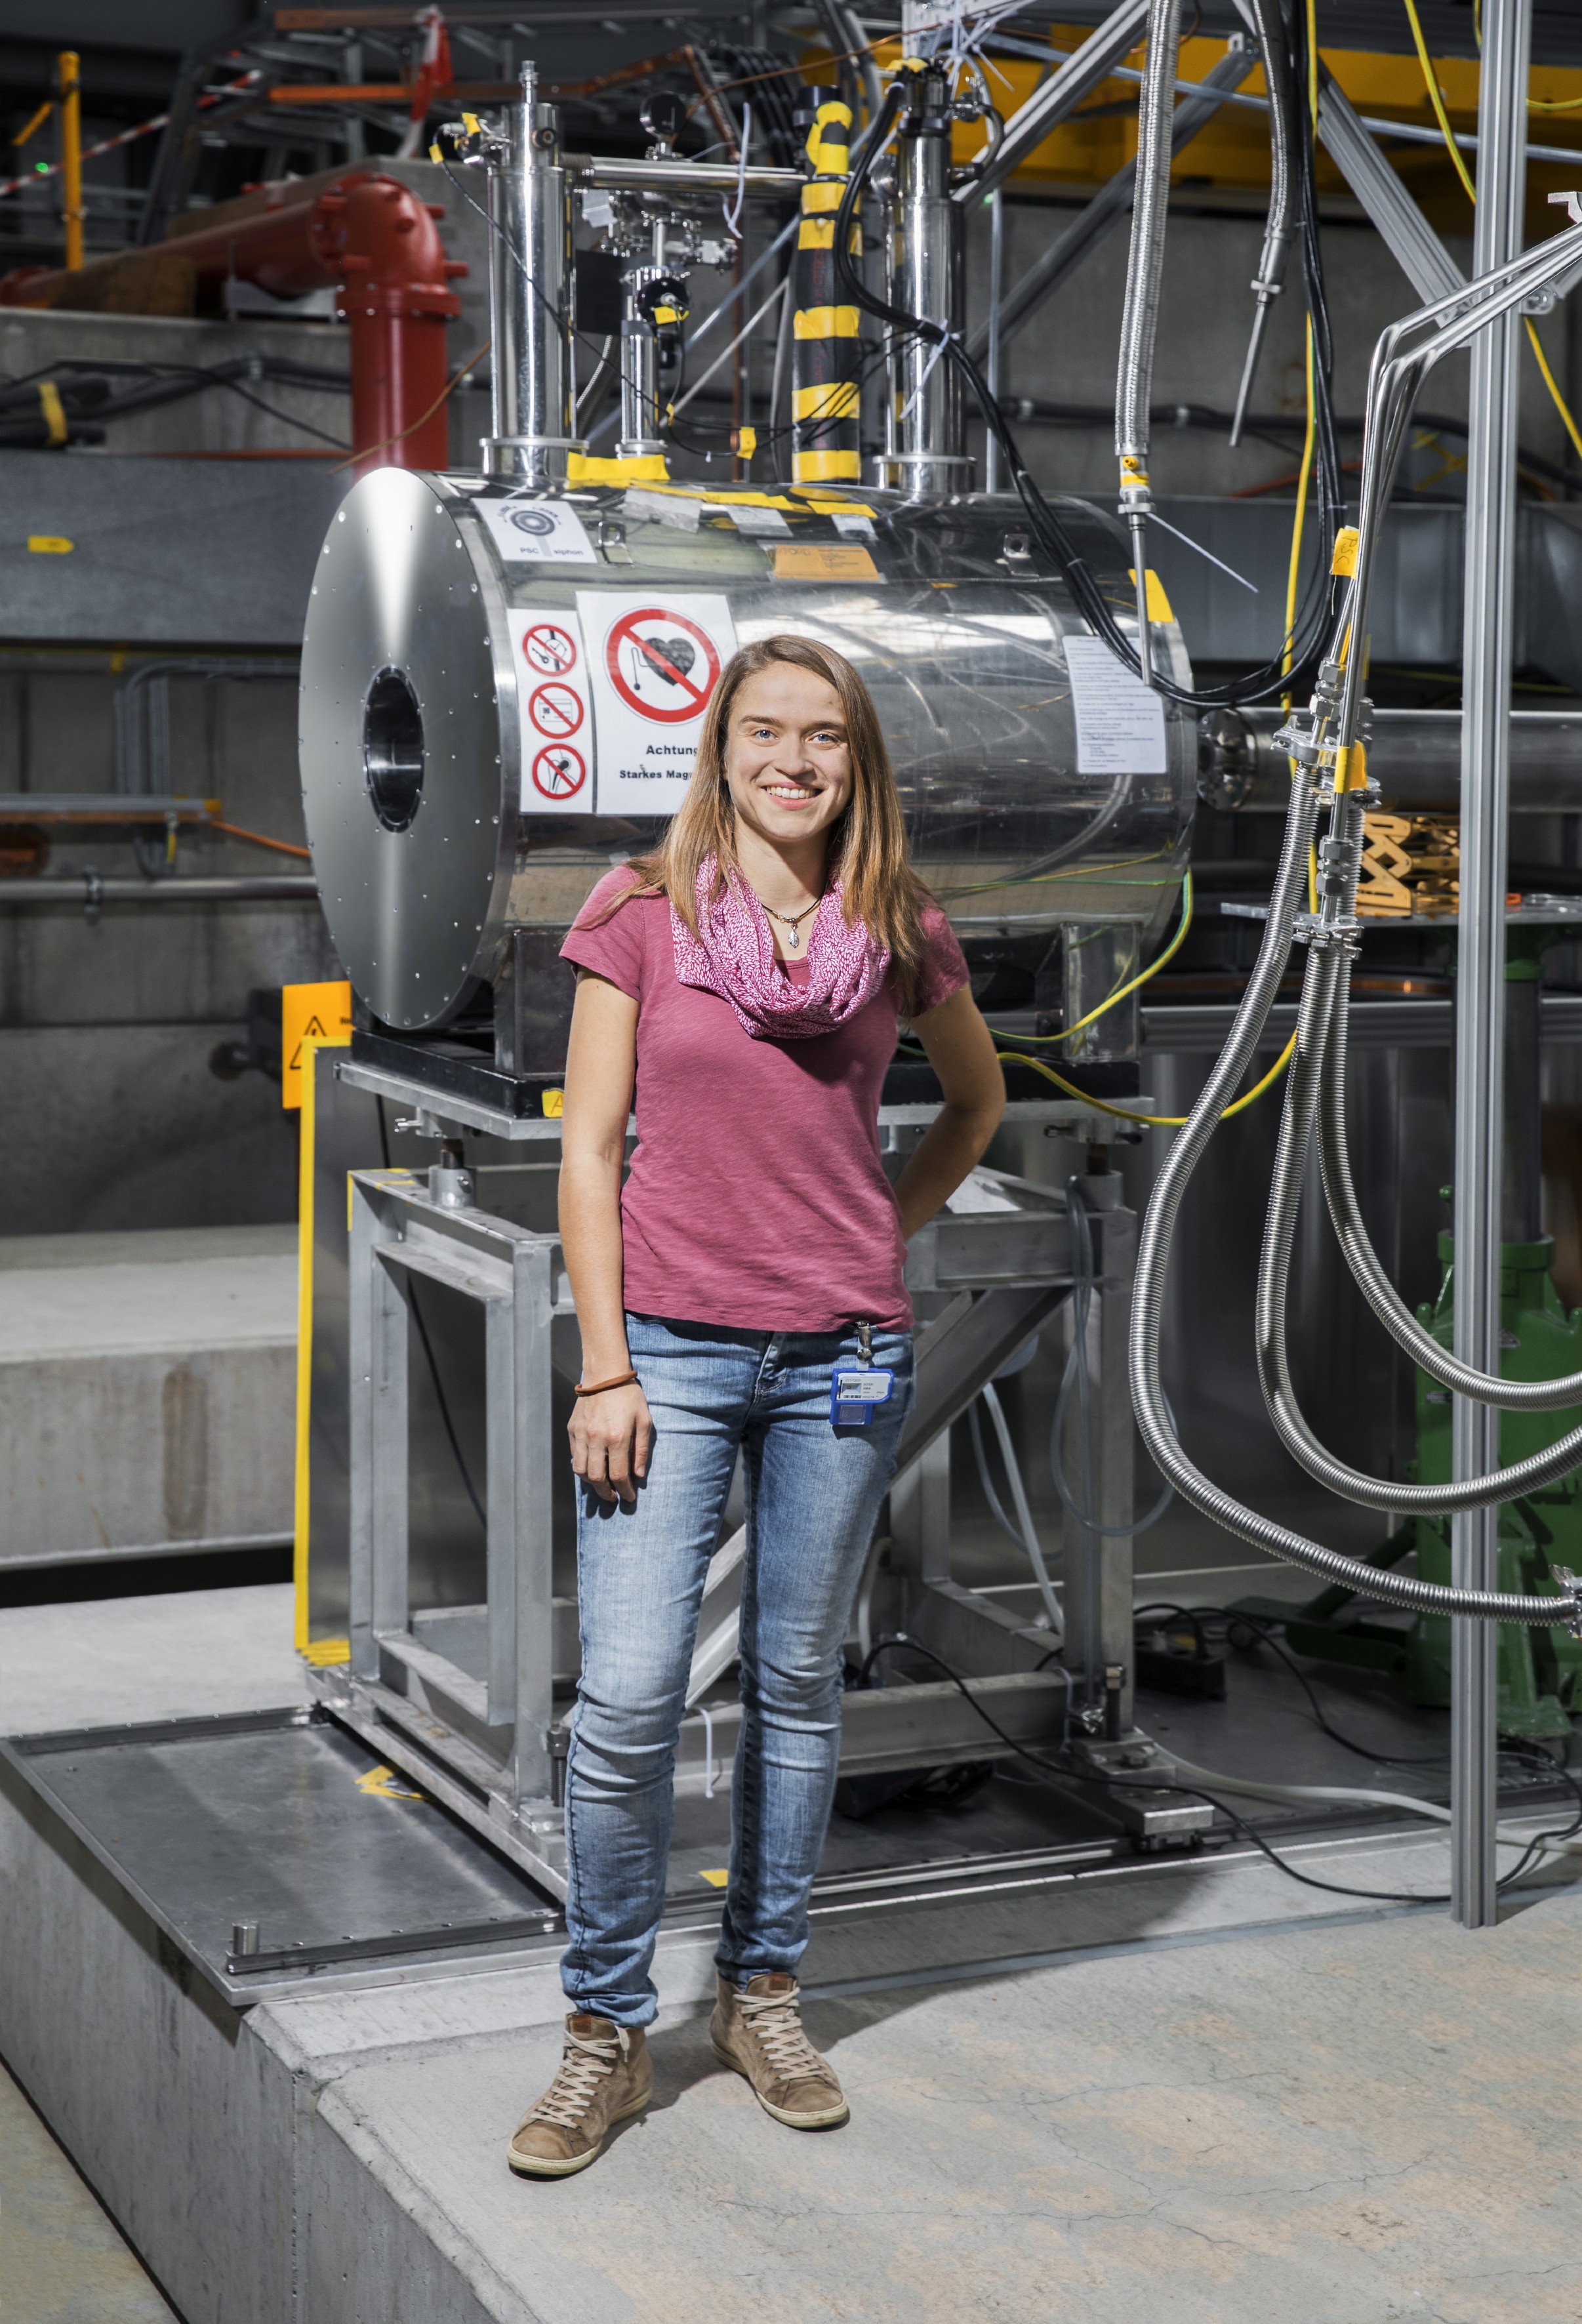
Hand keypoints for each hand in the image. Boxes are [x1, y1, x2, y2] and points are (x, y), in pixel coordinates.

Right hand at [569, 1380, 653, 1506]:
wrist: (605, 1374)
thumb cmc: (629, 1396)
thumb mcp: (644, 1421)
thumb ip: (642, 1450)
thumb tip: (638, 1475)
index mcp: (617, 1438)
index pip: (618, 1475)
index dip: (624, 1490)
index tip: (629, 1497)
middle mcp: (596, 1439)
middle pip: (597, 1478)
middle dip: (606, 1493)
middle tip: (613, 1498)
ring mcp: (581, 1434)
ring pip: (580, 1470)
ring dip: (592, 1483)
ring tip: (602, 1486)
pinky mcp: (572, 1429)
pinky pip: (574, 1455)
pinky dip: (582, 1467)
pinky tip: (592, 1467)